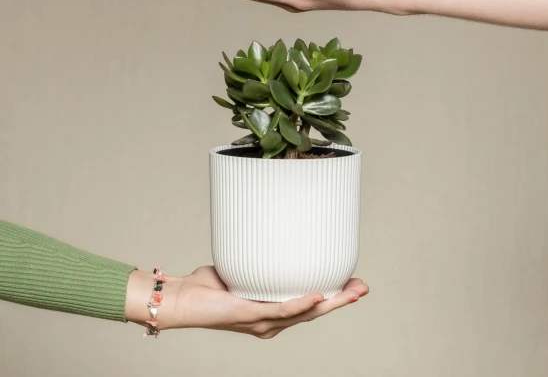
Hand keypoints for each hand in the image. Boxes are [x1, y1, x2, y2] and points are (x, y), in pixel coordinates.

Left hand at [126, 266, 368, 338]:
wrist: (180, 300)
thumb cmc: (206, 286)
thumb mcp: (240, 268)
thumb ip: (257, 256)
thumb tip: (270, 229)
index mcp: (272, 312)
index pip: (310, 305)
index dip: (334, 296)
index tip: (354, 283)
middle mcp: (271, 321)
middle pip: (315, 312)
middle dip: (342, 300)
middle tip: (364, 288)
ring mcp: (263, 321)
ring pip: (306, 313)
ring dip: (332, 302)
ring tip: (353, 291)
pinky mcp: (250, 316)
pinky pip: (282, 311)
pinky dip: (302, 303)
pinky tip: (317, 296)